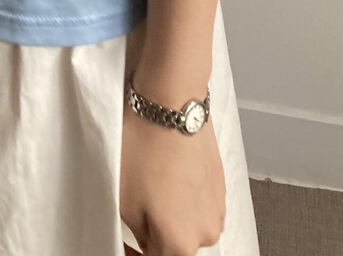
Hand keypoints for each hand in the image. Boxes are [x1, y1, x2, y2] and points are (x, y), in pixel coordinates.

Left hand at [119, 100, 225, 254]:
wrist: (170, 101)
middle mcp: (206, 231)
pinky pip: (197, 200)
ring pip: (187, 223)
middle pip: (175, 246)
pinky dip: (182, 192)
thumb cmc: (146, 145)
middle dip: (153, 231)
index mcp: (181, 245)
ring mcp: (217, 206)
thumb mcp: (123, 201)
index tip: (126, 242)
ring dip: (170, 212)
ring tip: (150, 182)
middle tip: (133, 205)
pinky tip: (165, 171)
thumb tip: (143, 242)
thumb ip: (137, 234)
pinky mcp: (219, 182)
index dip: (135, 253)